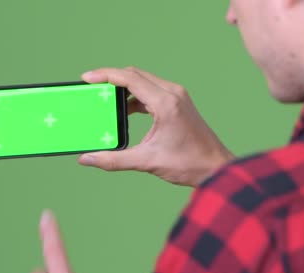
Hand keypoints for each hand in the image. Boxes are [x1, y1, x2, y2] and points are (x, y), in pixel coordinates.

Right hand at [78, 67, 233, 186]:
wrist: (216, 167)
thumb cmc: (188, 164)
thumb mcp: (147, 161)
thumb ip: (114, 160)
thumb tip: (87, 159)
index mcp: (165, 103)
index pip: (130, 78)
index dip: (105, 75)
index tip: (87, 78)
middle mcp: (173, 93)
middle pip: (135, 75)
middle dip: (111, 79)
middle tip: (92, 88)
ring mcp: (177, 96)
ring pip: (144, 81)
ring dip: (124, 88)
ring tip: (106, 100)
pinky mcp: (179, 103)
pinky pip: (152, 91)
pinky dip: (136, 97)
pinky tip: (125, 111)